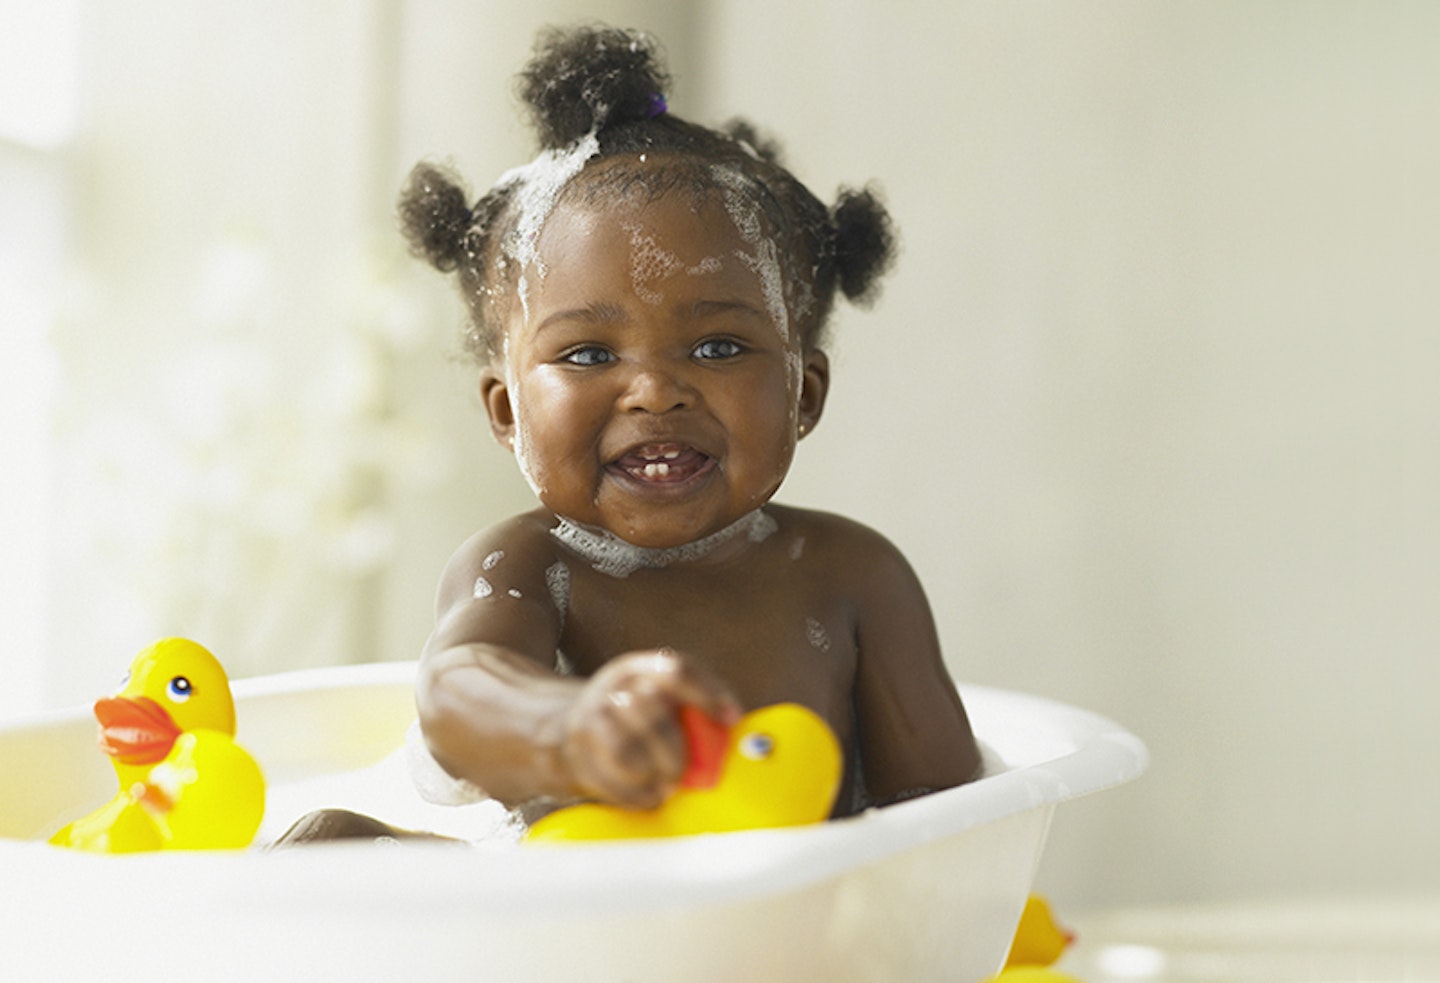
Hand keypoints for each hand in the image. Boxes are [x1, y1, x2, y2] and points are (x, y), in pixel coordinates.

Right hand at [555, 650, 739, 808]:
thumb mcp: (655, 699)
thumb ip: (689, 711)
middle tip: (684, 774)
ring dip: (654, 774)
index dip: (708, 693)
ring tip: (667, 785)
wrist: (565, 728)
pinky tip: (650, 796)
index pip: (678, 669)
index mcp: (641, 669)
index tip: (732, 719)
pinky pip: (610, 778)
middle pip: (653, 714)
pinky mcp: (577, 750)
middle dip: (675, 752)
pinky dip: (636, 795)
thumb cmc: (632, 719)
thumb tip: (730, 733)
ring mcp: (592, 716)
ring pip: (627, 750)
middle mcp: (615, 686)